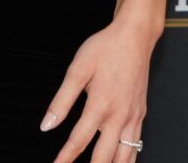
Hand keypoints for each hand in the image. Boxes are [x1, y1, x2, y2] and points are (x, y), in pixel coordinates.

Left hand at [40, 16, 157, 162]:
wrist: (134, 38)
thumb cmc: (105, 50)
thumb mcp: (77, 70)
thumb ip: (61, 101)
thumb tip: (47, 126)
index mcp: (100, 104)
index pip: (79, 140)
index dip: (66, 157)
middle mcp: (119, 116)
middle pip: (104, 156)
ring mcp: (133, 118)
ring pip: (125, 157)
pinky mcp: (141, 115)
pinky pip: (136, 146)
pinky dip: (128, 159)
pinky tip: (119, 162)